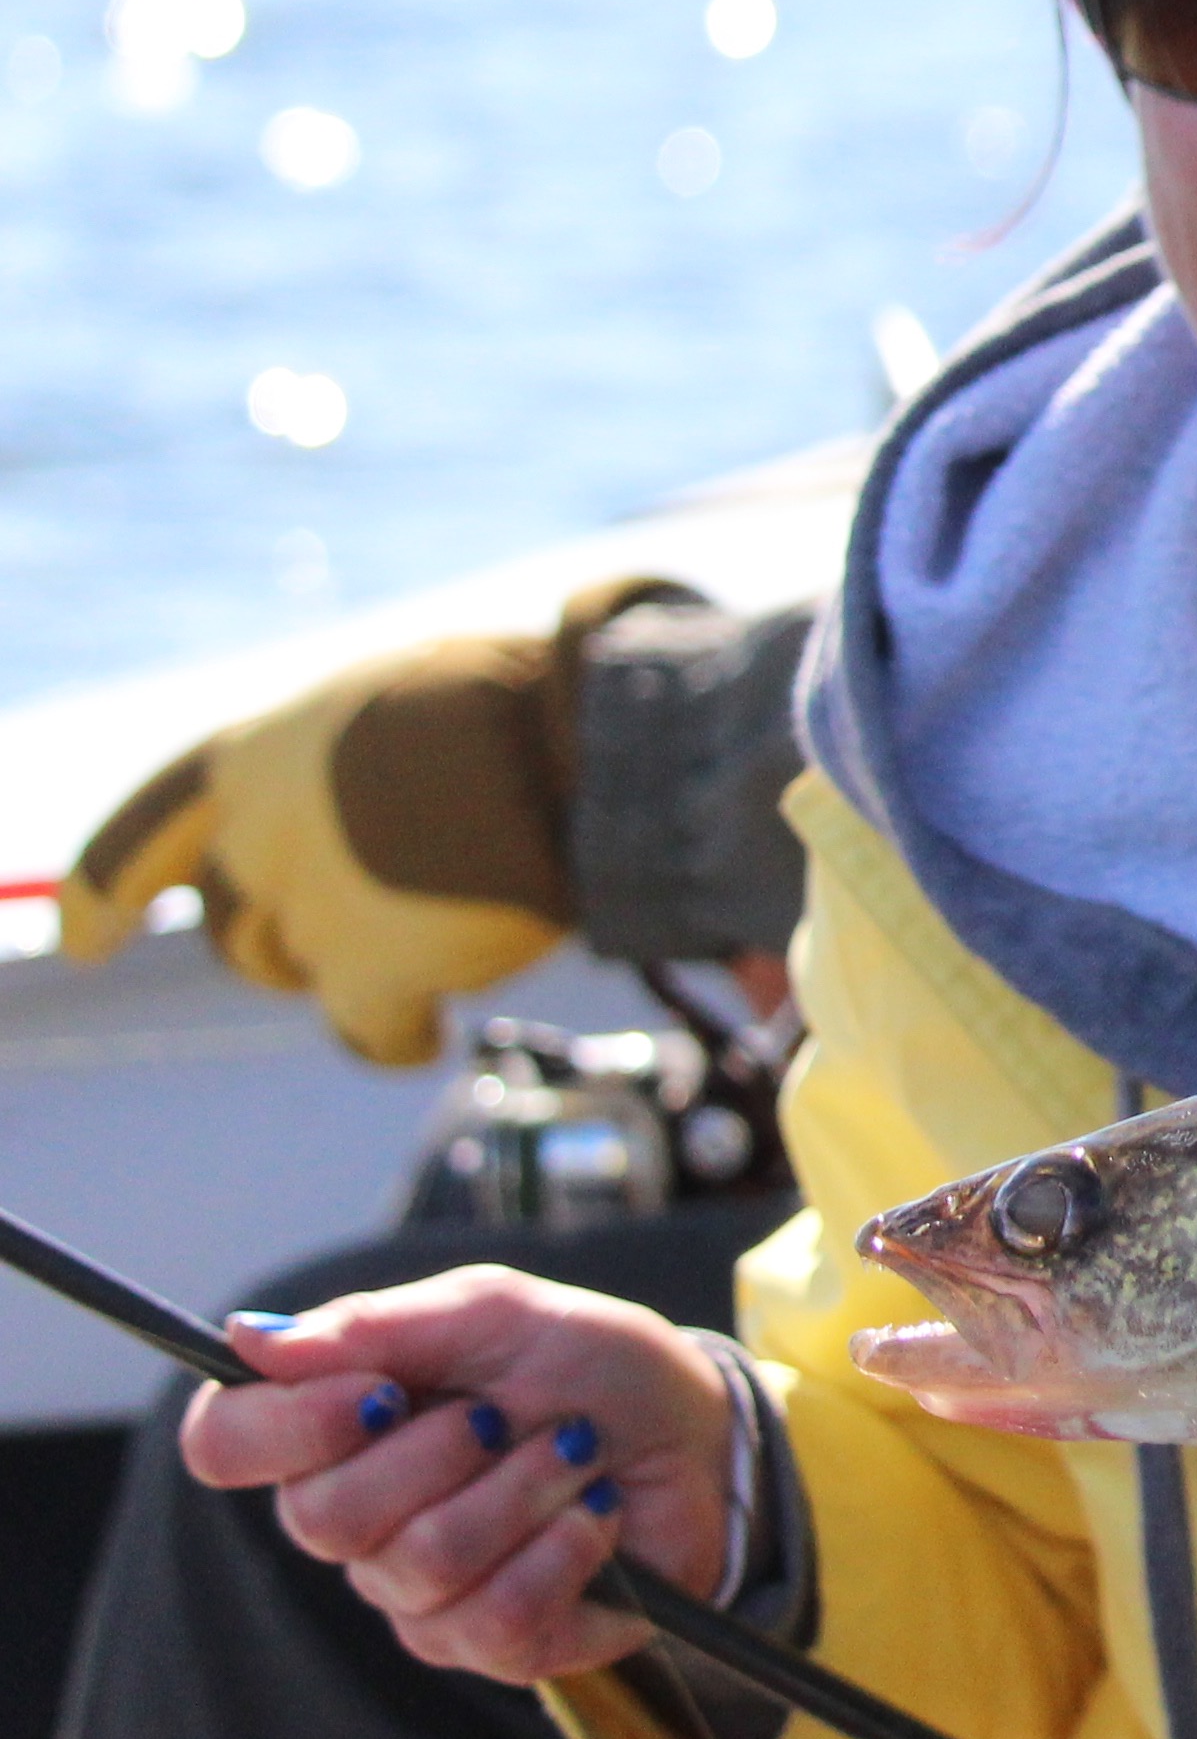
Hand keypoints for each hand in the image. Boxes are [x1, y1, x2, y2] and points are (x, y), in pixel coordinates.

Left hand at [62, 629, 581, 1064]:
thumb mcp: (402, 699)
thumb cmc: (514, 702)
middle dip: (287, 942)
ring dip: (363, 972)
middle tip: (369, 933)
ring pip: (311, 975)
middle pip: (238, 928)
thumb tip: (388, 816)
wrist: (572, 745)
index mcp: (258, 756)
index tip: (81, 943)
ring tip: (438, 957)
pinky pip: (372, 1034)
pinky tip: (431, 1037)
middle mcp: (261, 839)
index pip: (147, 834)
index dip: (104, 893)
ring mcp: (311, 913)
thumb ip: (355, 760)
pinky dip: (399, 1039)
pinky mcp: (372, 975)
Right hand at [181, 1268, 745, 1682]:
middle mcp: (357, 1526)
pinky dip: (568, 1547)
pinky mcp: (497, 1648)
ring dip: (525, 1490)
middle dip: (441, 1451)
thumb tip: (250, 1341)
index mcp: (334, 1433)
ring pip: (426, 1565)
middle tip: (503, 1417)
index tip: (380, 1391)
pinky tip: (597, 1516)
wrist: (700, 1428)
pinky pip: (502, 1620)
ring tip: (573, 1456)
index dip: (288, 1425)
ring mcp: (420, 1597)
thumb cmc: (589, 1368)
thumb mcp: (495, 1314)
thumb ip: (375, 1326)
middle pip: (326, 1518)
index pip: (224, 1445)